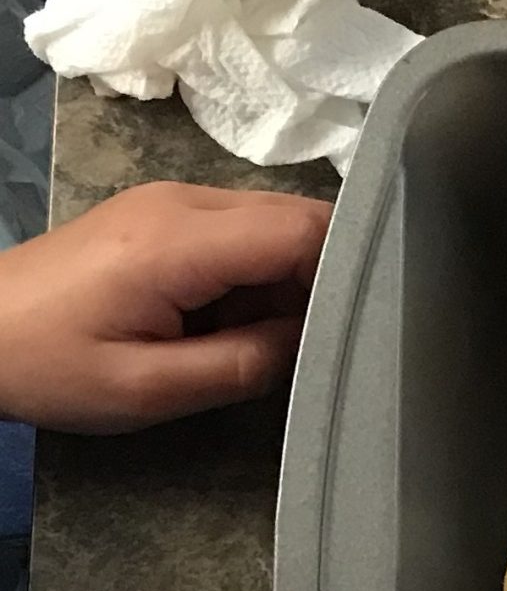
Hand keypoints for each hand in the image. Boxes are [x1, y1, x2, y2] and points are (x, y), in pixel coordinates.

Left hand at [0, 183, 332, 430]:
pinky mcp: (163, 216)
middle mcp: (182, 201)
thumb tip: (311, 343)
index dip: (351, 270)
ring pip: (276, 222)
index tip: (375, 321)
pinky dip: (263, 273)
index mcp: (178, 240)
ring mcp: (171, 202)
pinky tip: (249, 319)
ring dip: (295, 277)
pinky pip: (243, 231)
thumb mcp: (149, 389)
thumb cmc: (48, 364)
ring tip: (286, 336)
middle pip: (298, 215)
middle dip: (329, 274)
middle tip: (339, 338)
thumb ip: (244, 365)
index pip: (303, 228)